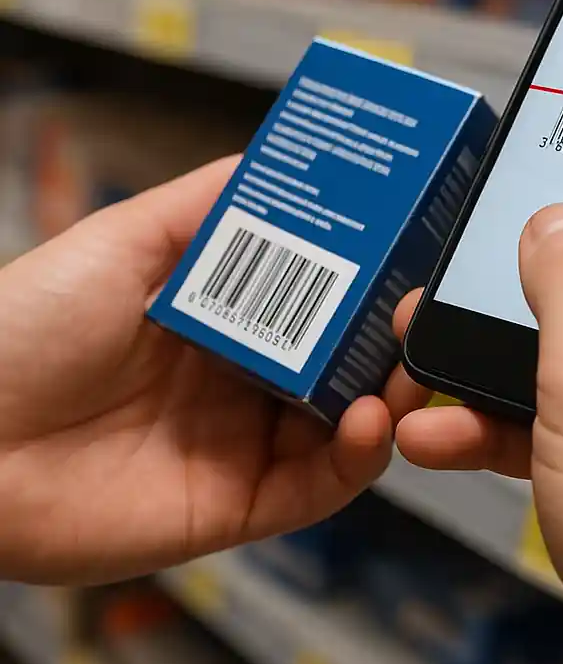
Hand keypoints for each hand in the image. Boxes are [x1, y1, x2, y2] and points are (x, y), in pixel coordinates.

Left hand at [0, 158, 425, 584]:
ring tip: (406, 364)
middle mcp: (244, 378)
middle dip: (392, 335)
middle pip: (345, 359)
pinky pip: (320, 487)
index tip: (409, 250)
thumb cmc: (26, 327)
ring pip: (348, 422)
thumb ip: (213, 203)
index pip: (322, 296)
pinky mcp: (238, 505)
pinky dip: (358, 458)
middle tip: (423, 308)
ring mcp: (244, 443)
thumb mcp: (129, 238)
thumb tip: (288, 158)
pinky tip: (369, 420)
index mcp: (226, 316)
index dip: (368, 278)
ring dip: (391, 394)